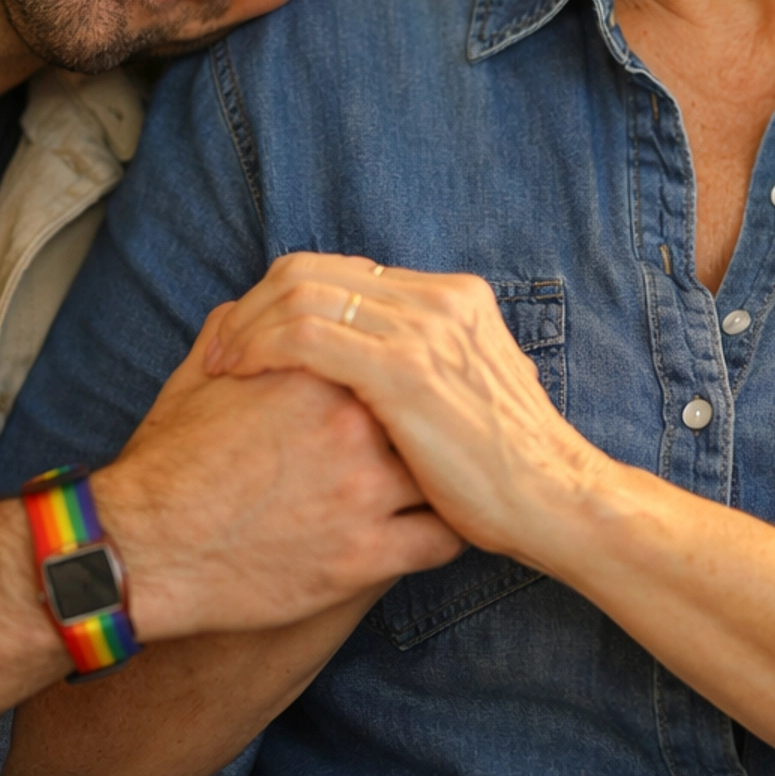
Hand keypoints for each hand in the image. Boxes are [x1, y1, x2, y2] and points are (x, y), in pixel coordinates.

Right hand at [92, 304, 462, 638]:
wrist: (142, 549)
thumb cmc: (169, 463)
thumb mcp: (198, 378)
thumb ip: (238, 331)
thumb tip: (260, 308)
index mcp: (318, 372)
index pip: (396, 353)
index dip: (406, 374)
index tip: (408, 391)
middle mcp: (351, 425)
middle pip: (429, 411)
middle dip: (432, 425)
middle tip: (436, 437)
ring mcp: (363, 493)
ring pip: (445, 476)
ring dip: (445, 481)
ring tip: (441, 486)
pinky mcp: (365, 558)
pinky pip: (442, 540)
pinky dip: (444, 534)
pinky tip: (428, 531)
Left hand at [205, 257, 596, 560]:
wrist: (555, 504)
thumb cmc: (502, 473)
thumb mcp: (466, 397)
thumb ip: (425, 367)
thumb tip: (371, 362)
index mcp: (452, 298)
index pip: (341, 271)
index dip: (282, 298)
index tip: (247, 337)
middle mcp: (439, 299)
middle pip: (313, 270)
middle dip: (254, 304)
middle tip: (220, 347)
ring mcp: (424, 330)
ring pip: (300, 293)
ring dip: (247, 325)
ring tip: (220, 363)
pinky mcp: (405, 370)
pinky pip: (305, 334)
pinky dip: (259, 345)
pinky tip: (235, 374)